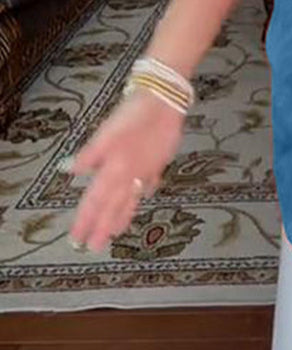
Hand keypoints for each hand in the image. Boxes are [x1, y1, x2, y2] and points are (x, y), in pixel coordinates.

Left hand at [66, 89, 184, 252]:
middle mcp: (131, 175)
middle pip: (114, 207)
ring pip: (132, 200)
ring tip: (115, 233)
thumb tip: (68, 170)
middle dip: (103, 228)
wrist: (165, 101)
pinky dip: (144, 194)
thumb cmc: (133, 115)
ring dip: (123, 217)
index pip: (95, 202)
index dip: (86, 221)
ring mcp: (148, 170)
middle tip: (94, 248)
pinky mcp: (160, 161)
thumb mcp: (105, 133)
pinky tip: (144, 196)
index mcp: (114, 170)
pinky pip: (149, 184)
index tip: (77, 240)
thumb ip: (89, 154)